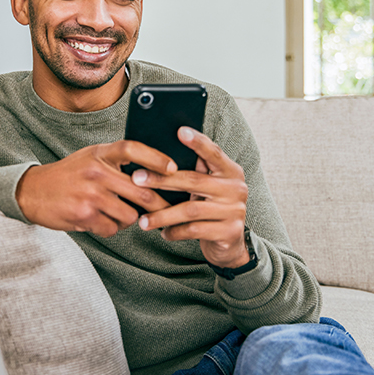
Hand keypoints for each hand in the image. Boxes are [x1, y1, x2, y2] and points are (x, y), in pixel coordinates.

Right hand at [16, 141, 174, 236]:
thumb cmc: (70, 174)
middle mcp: (96, 171)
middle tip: (168, 210)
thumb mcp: (91, 156)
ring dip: (130, 219)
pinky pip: (112, 228)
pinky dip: (110, 228)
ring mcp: (90, 194)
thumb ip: (117, 160)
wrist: (33, 191)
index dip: (156, 158)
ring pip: (129, 214)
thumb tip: (154, 171)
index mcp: (100, 153)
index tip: (173, 169)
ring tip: (118, 213)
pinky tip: (100, 220)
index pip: (133, 149)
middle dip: (159, 204)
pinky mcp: (84, 215)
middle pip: (141, 190)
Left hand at [134, 127, 249, 268]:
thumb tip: (158, 155)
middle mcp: (236, 188)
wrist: (230, 243)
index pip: (214, 152)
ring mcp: (235, 211)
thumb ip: (195, 172)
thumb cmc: (210, 208)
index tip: (179, 131)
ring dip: (163, 214)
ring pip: (191, 210)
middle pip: (194, 181)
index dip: (197, 142)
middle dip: (161, 180)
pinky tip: (163, 232)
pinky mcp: (230, 232)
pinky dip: (175, 231)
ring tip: (143, 220)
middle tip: (137, 179)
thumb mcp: (207, 188)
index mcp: (230, 171)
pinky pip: (195, 230)